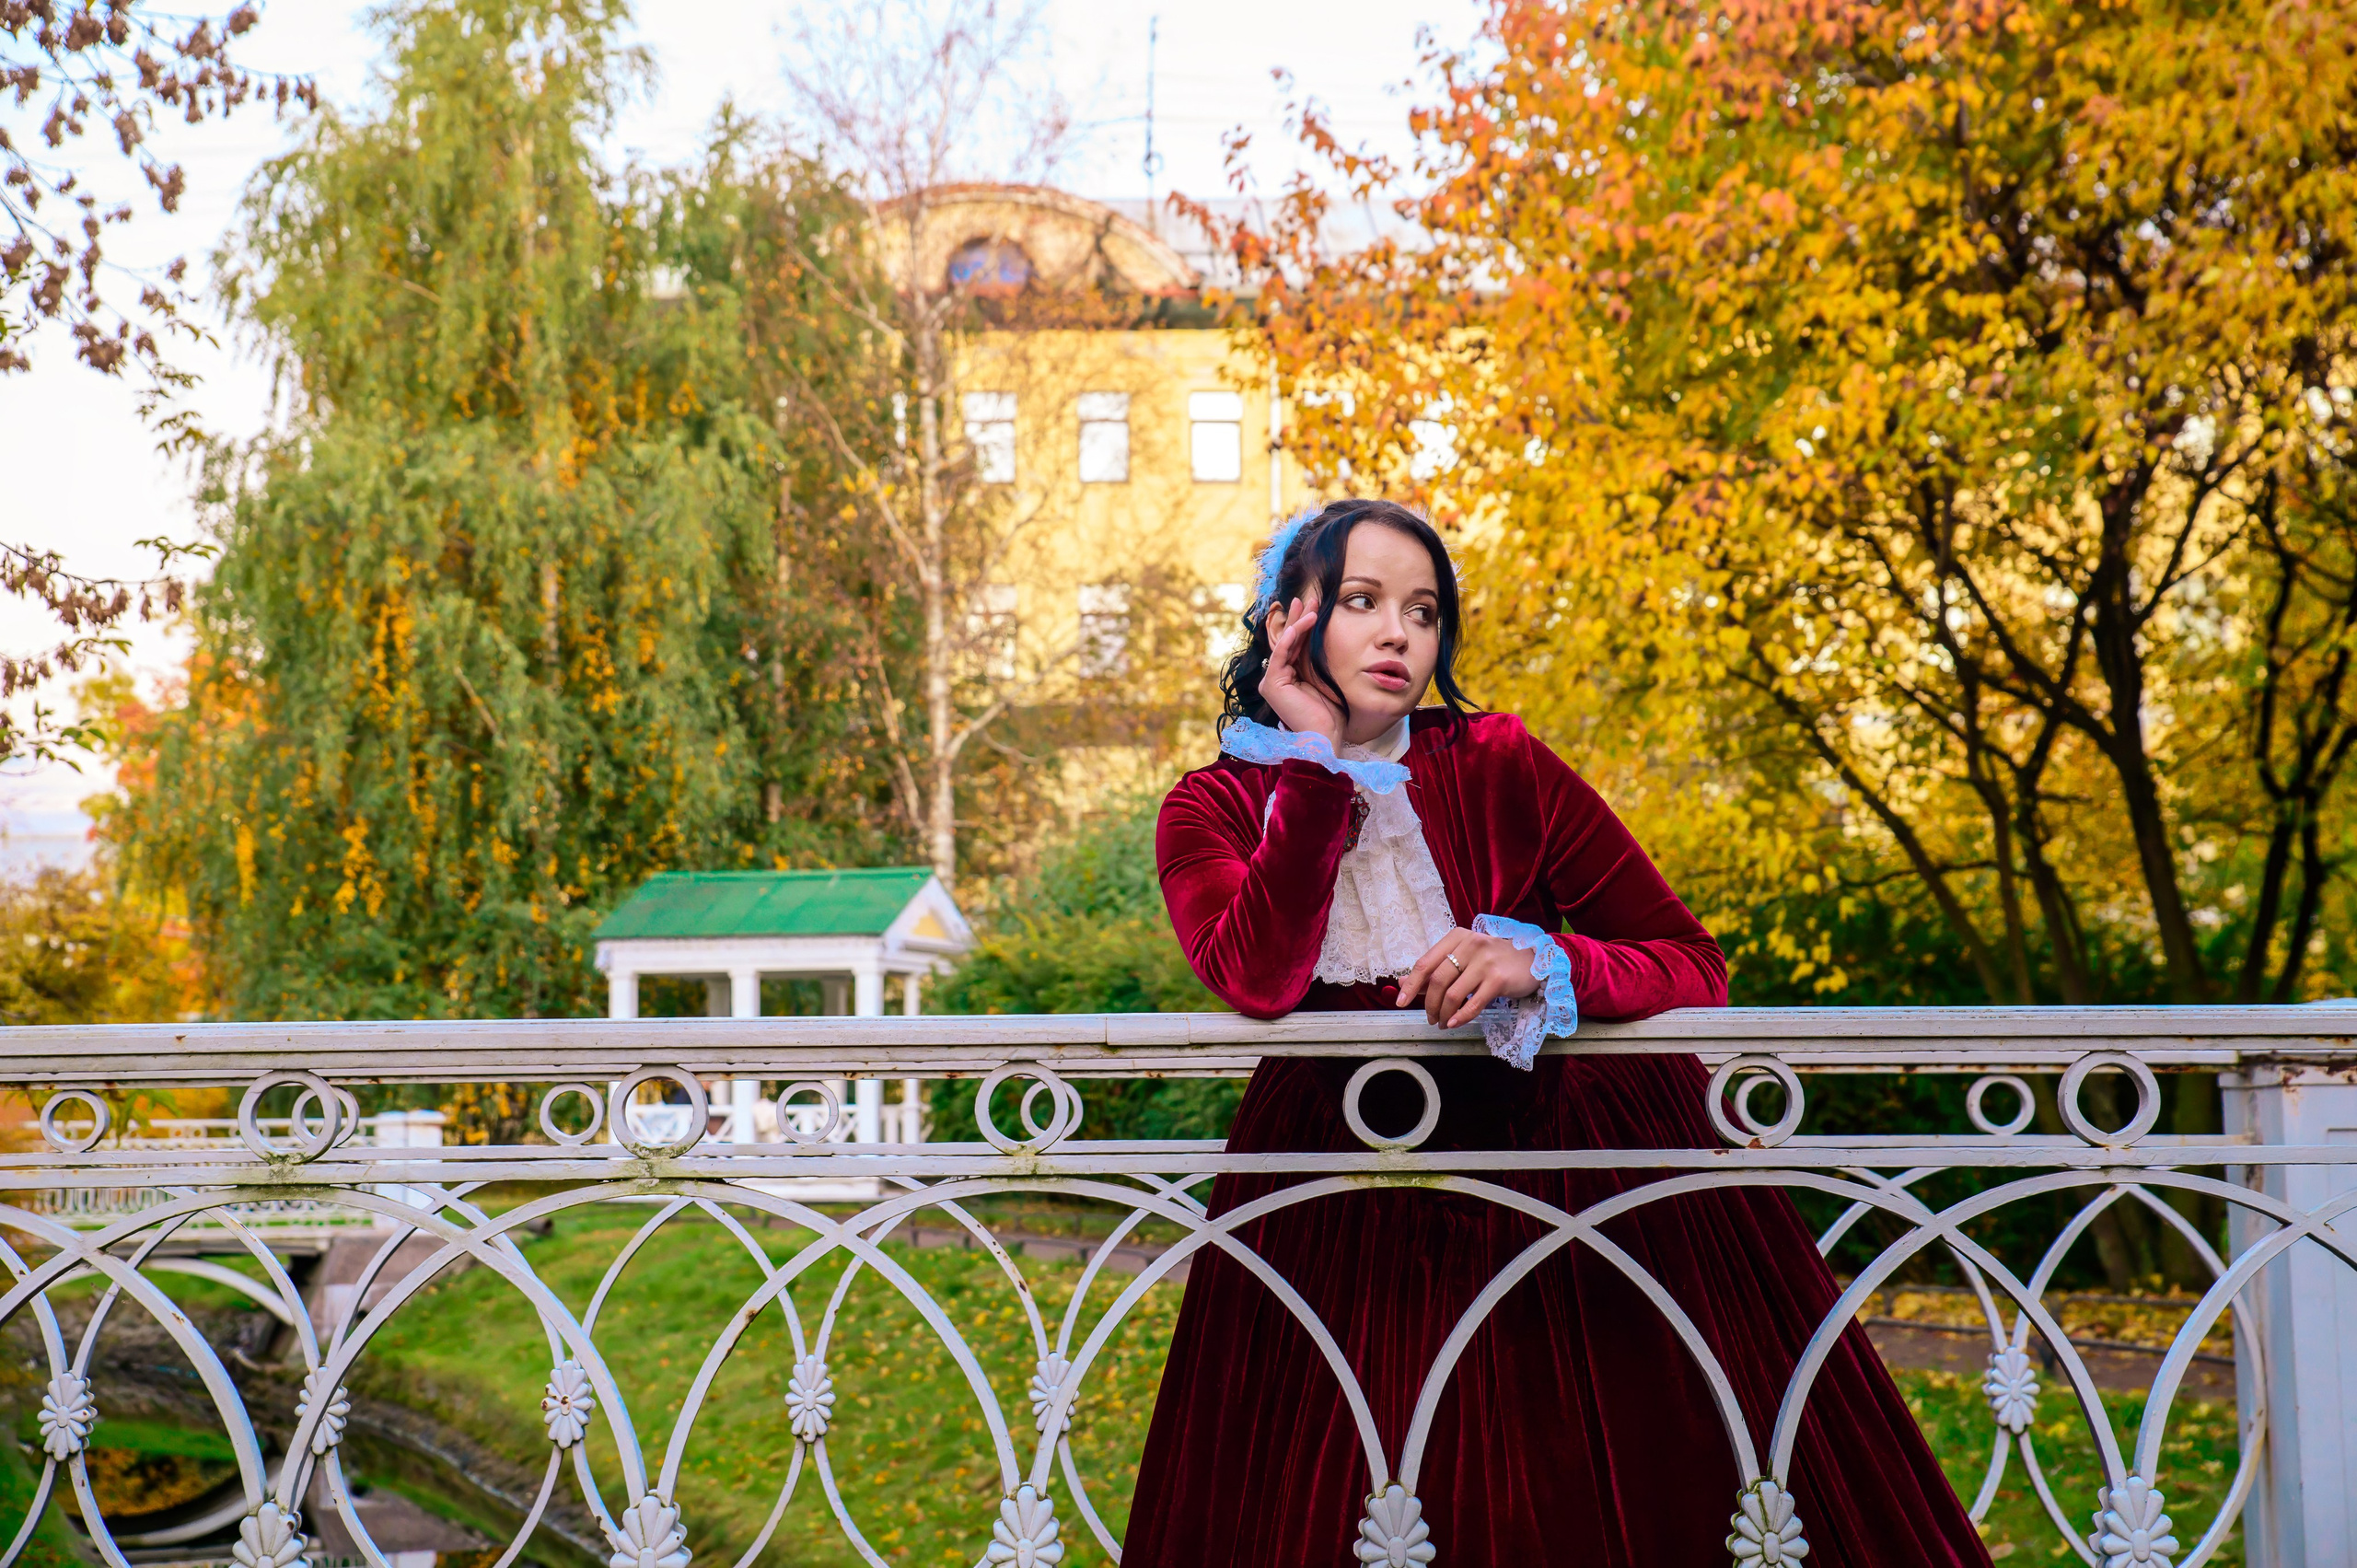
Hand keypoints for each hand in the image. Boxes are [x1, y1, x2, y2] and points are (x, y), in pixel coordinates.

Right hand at [1259, 595, 1343, 747]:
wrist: (1325, 735)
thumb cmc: (1330, 713)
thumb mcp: (1324, 678)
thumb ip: (1317, 660)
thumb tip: (1322, 637)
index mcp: (1288, 678)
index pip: (1295, 646)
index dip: (1303, 626)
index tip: (1313, 609)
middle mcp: (1276, 679)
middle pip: (1288, 642)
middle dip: (1297, 619)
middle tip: (1307, 599)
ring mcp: (1272, 682)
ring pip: (1285, 645)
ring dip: (1298, 623)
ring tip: (1310, 606)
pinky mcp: (1272, 684)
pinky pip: (1281, 655)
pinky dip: (1291, 638)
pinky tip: (1302, 624)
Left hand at [1395, 926, 1540, 1027]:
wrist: (1532, 962)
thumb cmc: (1493, 961)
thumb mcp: (1463, 959)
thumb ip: (1435, 970)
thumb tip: (1402, 984)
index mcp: (1457, 937)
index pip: (1425, 962)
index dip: (1410, 985)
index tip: (1401, 1002)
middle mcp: (1470, 944)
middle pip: (1437, 980)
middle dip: (1429, 1004)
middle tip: (1430, 1018)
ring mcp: (1485, 961)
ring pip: (1452, 994)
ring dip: (1443, 1013)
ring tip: (1443, 1023)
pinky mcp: (1498, 979)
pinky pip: (1472, 1003)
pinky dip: (1460, 1017)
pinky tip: (1455, 1023)